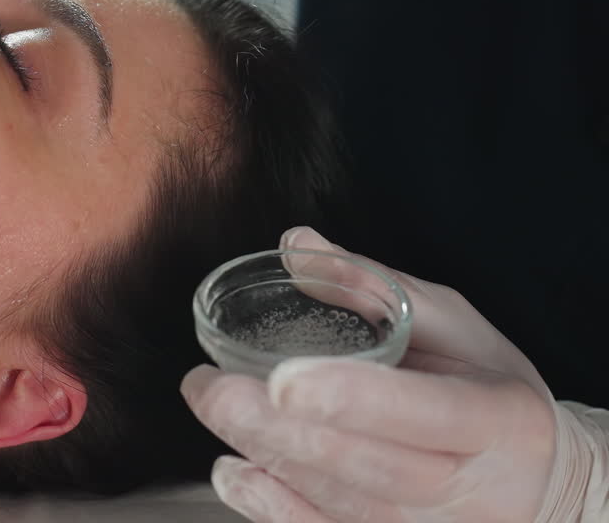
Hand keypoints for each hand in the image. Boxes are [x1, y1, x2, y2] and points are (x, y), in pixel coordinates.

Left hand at [180, 226, 578, 521]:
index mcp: (496, 417)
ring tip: (210, 404)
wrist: (532, 481)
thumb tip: (295, 244)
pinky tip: (231, 471)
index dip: (351, 398)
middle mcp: (463, 485)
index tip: (281, 380)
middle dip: (276, 427)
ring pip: (337, 502)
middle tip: (210, 386)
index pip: (422, 413)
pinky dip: (271, 507)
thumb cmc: (487, 386)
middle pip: (363, 464)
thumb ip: (374, 284)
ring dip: (264, 457)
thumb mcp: (456, 323)